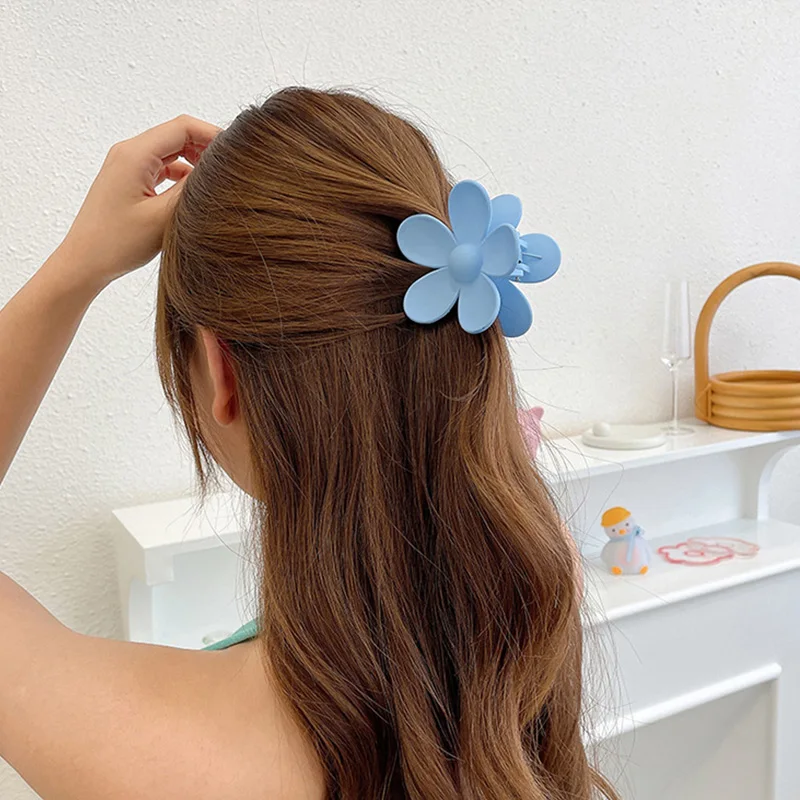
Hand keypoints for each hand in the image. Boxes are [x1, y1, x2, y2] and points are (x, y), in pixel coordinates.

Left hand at [58, 114, 221, 290]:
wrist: (84, 262)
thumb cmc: (119, 243)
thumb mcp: (165, 216)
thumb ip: (194, 189)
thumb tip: (219, 171)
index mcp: (136, 154)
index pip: (183, 127)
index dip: (214, 135)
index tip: (238, 154)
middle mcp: (129, 152)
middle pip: (177, 135)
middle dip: (207, 147)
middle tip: (232, 170)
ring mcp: (127, 165)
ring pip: (171, 150)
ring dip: (196, 160)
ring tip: (217, 181)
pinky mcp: (128, 179)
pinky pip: (161, 166)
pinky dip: (182, 173)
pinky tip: (195, 192)